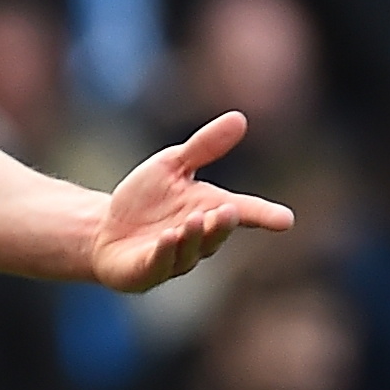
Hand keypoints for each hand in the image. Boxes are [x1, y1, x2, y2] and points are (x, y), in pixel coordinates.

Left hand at [90, 112, 294, 292]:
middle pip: (217, 234)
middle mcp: (198, 238)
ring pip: (190, 251)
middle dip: (222, 224)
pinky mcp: (146, 271)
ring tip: (194, 219)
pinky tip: (167, 237)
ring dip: (193, 236)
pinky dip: (164, 251)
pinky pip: (158, 263)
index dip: (265, 216)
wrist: (103, 230)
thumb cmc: (144, 200)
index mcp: (210, 211)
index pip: (245, 213)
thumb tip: (239, 117)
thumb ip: (203, 147)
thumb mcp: (170, 166)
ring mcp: (174, 258)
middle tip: (227, 211)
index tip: (286, 220)